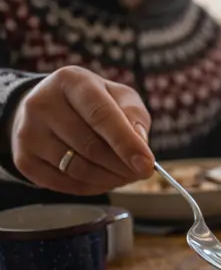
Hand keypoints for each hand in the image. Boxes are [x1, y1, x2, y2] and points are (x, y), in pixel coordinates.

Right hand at [9, 66, 154, 195]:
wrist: (48, 109)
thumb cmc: (93, 104)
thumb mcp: (119, 97)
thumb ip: (135, 116)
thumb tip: (140, 145)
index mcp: (71, 82)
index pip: (101, 115)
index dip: (126, 143)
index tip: (147, 165)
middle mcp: (43, 104)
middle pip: (91, 147)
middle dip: (123, 166)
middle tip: (141, 172)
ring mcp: (28, 132)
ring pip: (79, 169)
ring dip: (110, 179)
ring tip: (124, 174)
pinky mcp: (25, 159)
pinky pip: (66, 185)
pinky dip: (92, 187)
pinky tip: (102, 178)